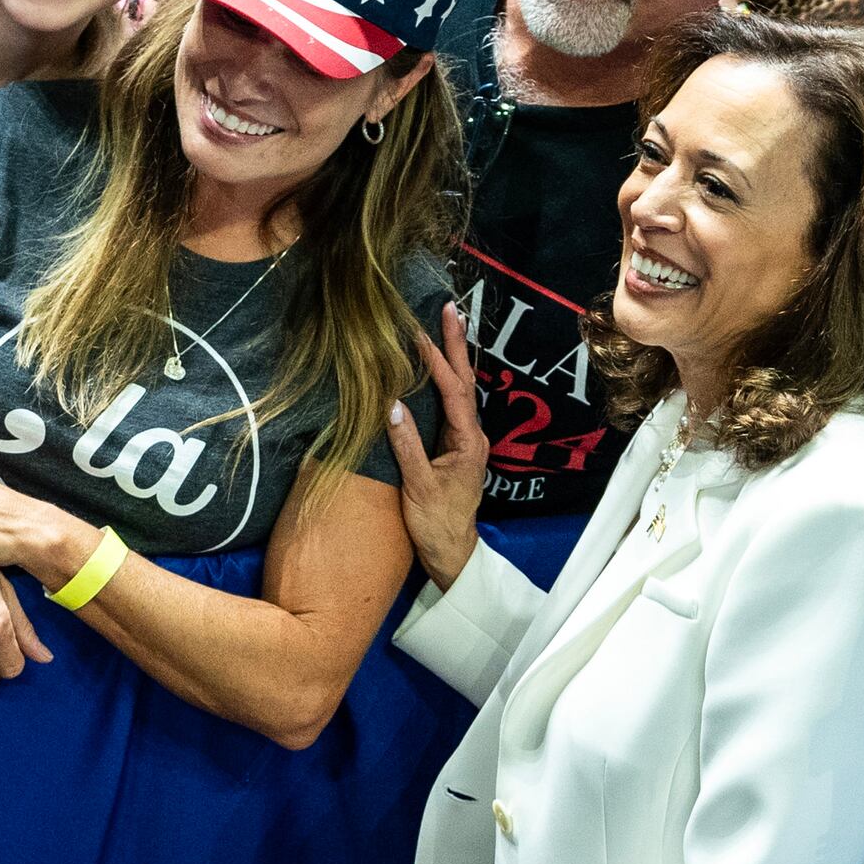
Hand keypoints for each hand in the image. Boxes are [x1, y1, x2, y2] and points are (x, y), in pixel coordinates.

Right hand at [380, 301, 486, 591]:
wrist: (452, 555)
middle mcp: (472, 436)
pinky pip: (451, 404)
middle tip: (450, 309)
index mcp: (467, 443)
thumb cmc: (436, 524)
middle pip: (464, 382)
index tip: (419, 335)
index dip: (436, 362)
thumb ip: (406, 446)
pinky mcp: (455, 447)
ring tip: (445, 326)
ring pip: (460, 390)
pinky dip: (445, 379)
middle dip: (456, 345)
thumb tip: (391, 405)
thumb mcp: (418, 487)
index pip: (452, 393)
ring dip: (453, 357)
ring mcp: (465, 441)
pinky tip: (436, 368)